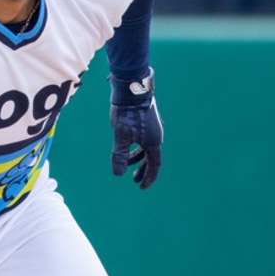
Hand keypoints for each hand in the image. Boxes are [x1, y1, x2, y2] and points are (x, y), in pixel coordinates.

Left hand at [109, 72, 161, 188]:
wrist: (131, 88)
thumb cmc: (127, 111)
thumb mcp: (121, 134)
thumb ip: (120, 154)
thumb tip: (118, 174)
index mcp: (153, 141)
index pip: (154, 165)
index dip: (149, 177)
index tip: (142, 187)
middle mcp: (156, 136)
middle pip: (151, 158)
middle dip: (144, 170)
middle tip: (135, 181)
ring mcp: (152, 128)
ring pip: (147, 149)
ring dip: (139, 159)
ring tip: (128, 165)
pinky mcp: (146, 121)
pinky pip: (143, 140)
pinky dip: (136, 147)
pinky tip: (127, 146)